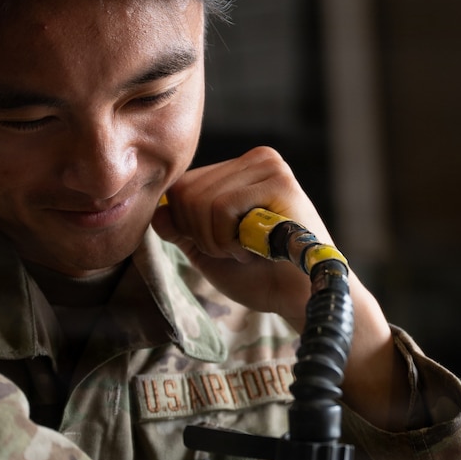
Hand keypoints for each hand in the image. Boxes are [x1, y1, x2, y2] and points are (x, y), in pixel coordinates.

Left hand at [152, 148, 413, 429]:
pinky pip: (220, 207)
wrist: (303, 300)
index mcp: (241, 170)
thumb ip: (182, 230)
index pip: (182, 186)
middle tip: (238, 251)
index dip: (188, 227)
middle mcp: (256, 160)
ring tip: (250, 250)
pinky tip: (255, 248)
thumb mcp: (209, 252)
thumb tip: (157, 211)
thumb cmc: (263, 277)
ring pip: (200, 200)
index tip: (225, 247)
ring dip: (216, 241)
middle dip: (201, 235)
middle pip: (185, 191)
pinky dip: (227, 239)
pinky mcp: (279, 182)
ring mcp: (270, 167)